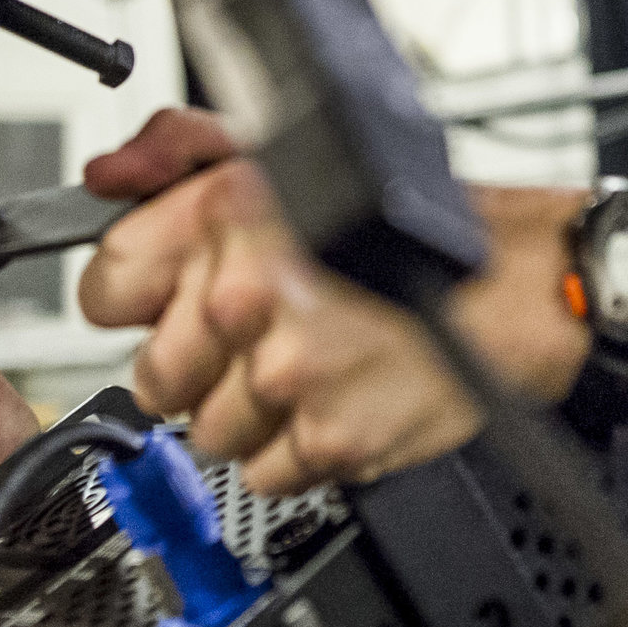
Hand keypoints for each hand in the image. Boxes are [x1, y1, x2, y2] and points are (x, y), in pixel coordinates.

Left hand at [80, 109, 481, 492]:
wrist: (521, 286)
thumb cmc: (417, 224)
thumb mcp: (292, 154)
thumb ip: (180, 152)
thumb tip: (107, 178)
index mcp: (229, 214)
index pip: (105, 288)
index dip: (137, 299)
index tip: (166, 302)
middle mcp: (248, 293)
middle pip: (153, 377)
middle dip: (197, 366)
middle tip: (251, 343)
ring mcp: (286, 373)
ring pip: (205, 432)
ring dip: (249, 412)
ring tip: (309, 369)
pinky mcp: (328, 439)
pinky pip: (263, 474)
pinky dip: (297, 451)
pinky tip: (337, 401)